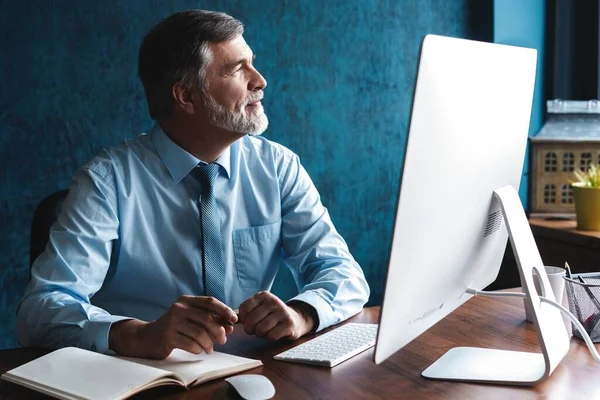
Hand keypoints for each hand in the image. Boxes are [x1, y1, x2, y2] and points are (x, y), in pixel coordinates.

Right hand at [109, 296, 236, 358]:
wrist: (148, 337)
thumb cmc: (175, 327)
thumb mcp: (191, 318)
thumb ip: (210, 320)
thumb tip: (229, 326)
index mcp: (186, 300)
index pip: (210, 301)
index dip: (224, 310)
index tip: (234, 319)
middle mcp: (179, 308)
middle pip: (207, 319)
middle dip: (219, 331)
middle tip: (222, 340)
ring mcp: (172, 322)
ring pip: (200, 333)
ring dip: (209, 343)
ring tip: (210, 348)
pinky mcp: (167, 336)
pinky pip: (190, 344)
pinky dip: (198, 349)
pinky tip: (198, 350)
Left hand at [238, 291, 316, 340]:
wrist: (296, 319)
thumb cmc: (272, 315)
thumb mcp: (259, 308)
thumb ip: (244, 312)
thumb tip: (227, 318)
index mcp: (263, 295)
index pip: (243, 309)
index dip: (243, 320)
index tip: (249, 321)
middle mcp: (273, 301)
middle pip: (251, 321)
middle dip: (251, 329)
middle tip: (256, 329)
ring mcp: (282, 312)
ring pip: (260, 330)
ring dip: (261, 334)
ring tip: (266, 330)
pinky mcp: (289, 324)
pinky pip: (271, 336)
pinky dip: (270, 337)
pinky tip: (275, 332)